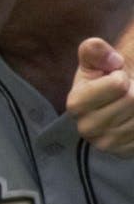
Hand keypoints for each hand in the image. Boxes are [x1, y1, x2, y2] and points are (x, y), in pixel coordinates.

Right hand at [72, 35, 133, 157]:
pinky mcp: (124, 153)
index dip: (121, 76)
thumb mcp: (96, 59)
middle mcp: (87, 128)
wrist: (114, 99)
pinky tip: (133, 117)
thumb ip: (95, 50)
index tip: (114, 79)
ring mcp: (107, 144)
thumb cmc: (105, 77)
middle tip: (125, 92)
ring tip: (130, 105)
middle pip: (132, 100)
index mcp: (76, 104)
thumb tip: (112, 60)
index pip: (118, 85)